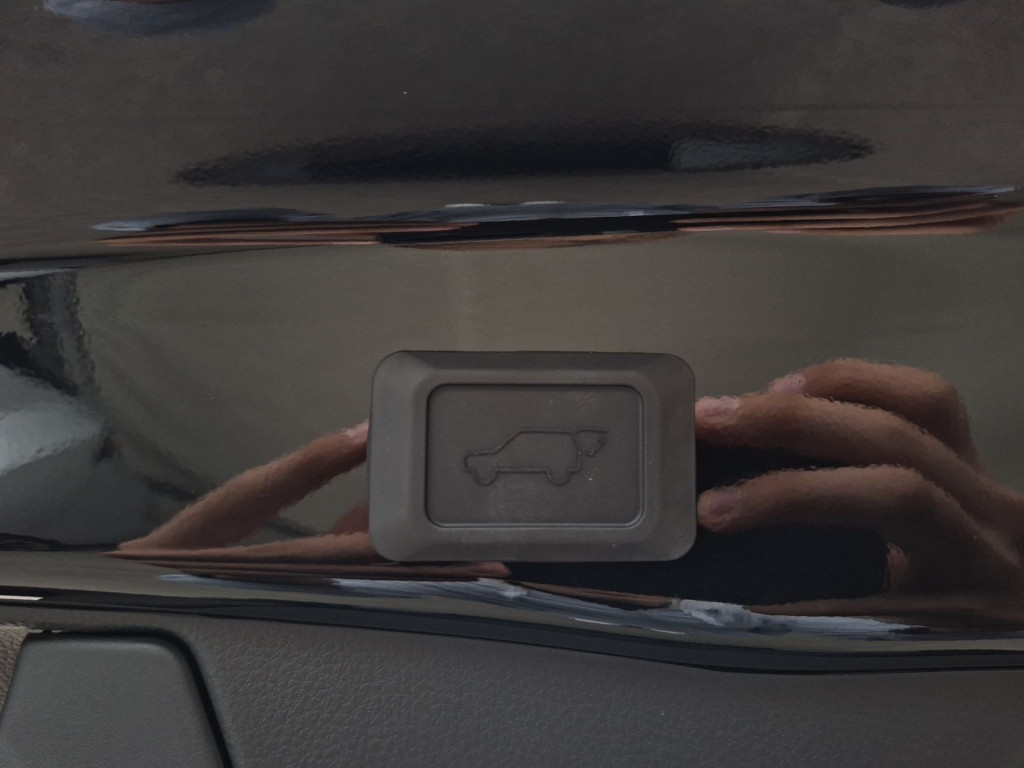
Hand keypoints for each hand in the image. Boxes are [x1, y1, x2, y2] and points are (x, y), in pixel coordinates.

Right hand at [695, 358, 1023, 626]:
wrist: (1023, 617)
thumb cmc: (952, 636)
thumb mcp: (892, 638)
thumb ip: (821, 608)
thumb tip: (721, 583)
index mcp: (972, 568)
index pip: (888, 502)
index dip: (795, 495)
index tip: (716, 510)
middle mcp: (993, 513)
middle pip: (893, 439)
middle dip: (790, 424)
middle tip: (710, 423)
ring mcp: (989, 473)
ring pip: (921, 401)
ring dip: (824, 390)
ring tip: (754, 400)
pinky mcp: (973, 450)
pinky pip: (926, 394)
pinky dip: (857, 380)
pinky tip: (802, 388)